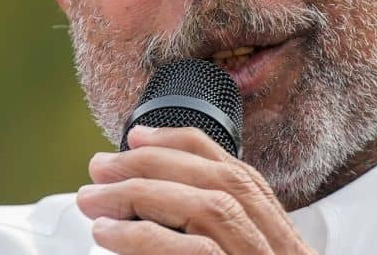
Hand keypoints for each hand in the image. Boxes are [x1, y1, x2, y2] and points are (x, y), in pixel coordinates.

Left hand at [76, 126, 315, 253]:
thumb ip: (201, 239)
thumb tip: (142, 213)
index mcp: (283, 247)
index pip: (241, 176)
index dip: (188, 144)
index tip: (138, 134)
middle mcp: (284, 252)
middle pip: (226, 183)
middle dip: (157, 162)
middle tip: (98, 166)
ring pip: (212, 208)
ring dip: (145, 194)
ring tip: (93, 199)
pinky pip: (199, 251)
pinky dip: (146, 238)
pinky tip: (108, 234)